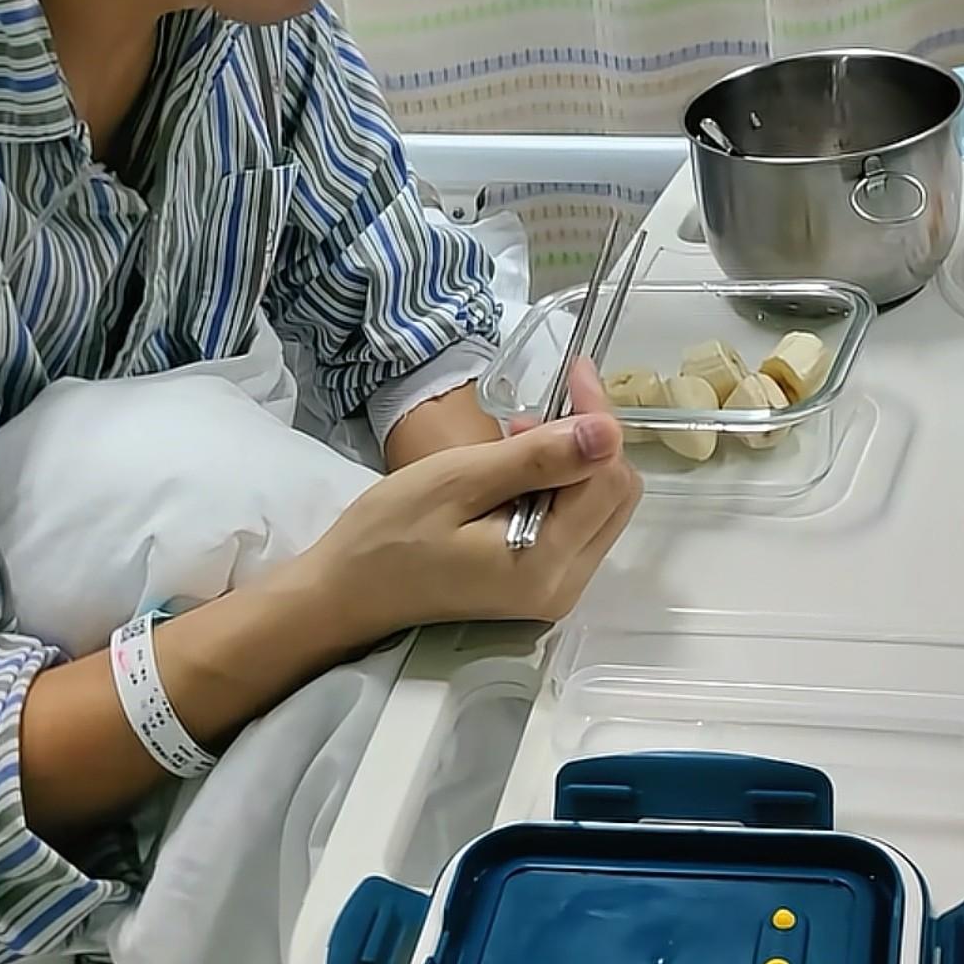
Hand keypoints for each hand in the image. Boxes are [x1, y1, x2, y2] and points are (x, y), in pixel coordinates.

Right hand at [288, 363, 640, 655]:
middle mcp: (565, 585)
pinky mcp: (540, 585)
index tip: (572, 371)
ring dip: (572, 463)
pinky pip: (575, 524)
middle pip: (616, 495)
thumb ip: (539, 458)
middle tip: (527, 418)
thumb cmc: (390, 533)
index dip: (597, 417)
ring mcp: (555, 590)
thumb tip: (609, 431)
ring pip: (600, 507)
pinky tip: (513, 473)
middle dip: (588, 443)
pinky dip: (557, 488)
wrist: (346, 591)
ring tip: (512, 443)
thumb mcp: (460, 480)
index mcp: (548, 563)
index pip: (607, 475)